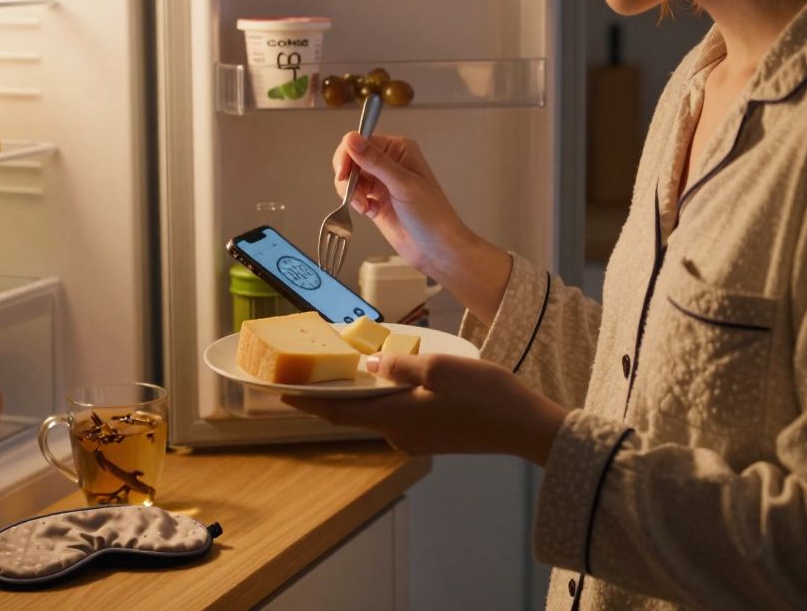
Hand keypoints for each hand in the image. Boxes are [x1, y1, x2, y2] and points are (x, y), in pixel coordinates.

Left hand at [282, 353, 566, 464]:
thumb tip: (369, 365)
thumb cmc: (485, 395)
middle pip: (356, 413)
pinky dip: (392, 398)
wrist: (525, 427)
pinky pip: (402, 415)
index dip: (307, 402)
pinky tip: (399, 379)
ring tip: (357, 366)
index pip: (337, 411)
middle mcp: (399, 435)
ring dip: (367, 393)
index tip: (281, 393)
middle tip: (317, 371)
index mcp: (394, 419)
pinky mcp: (435, 439)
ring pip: (381, 412)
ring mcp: (418, 440)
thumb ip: (399, 366)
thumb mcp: (439, 368)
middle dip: (334, 393)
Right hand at [332, 132, 467, 274]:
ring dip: (351, 192)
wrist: (436, 249)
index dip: (348, 155)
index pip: (363, 140)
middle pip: (352, 158)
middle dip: (348, 176)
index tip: (343, 173)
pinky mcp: (375, 201)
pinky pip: (353, 195)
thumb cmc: (432, 215)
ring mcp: (381, 183)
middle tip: (350, 192)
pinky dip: (355, 203)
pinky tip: (367, 211)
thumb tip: (352, 139)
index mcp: (399, 150)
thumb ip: (375, 161)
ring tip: (364, 206)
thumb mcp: (402, 184)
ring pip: (350, 178)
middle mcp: (389, 163)